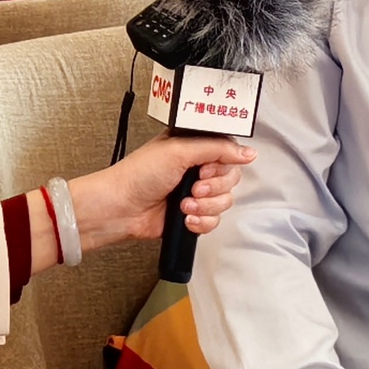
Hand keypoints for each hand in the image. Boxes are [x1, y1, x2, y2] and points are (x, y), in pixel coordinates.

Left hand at [67, 135, 254, 254]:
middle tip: (194, 186)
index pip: (228, 152)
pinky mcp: (192, 215)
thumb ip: (217, 149)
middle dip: (214, 187)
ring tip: (184, 203)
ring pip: (224, 202)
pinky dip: (201, 221)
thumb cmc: (138, 175)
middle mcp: (197, 168)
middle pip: (230, 179)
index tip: (207, 169)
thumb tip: (247, 153)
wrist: (120, 208)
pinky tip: (186, 218)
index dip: (224, 163)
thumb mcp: (179, 151)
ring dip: (205, 205)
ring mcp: (195, 193)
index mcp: (194, 146)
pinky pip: (214, 221)